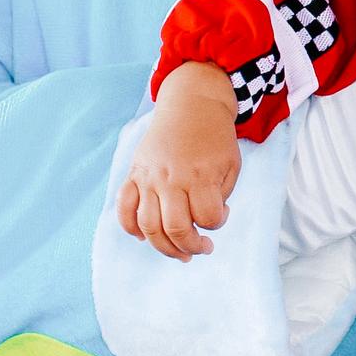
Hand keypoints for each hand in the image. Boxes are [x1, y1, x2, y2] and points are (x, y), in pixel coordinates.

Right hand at [118, 68, 244, 259]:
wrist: (192, 104)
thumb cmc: (215, 137)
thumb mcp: (231, 164)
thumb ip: (220, 196)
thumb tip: (204, 222)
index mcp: (200, 176)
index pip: (207, 218)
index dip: (217, 224)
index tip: (220, 214)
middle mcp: (171, 179)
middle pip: (175, 229)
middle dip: (190, 247)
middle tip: (200, 249)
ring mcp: (149, 178)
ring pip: (148, 226)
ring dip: (163, 246)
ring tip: (178, 251)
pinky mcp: (135, 174)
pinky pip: (124, 208)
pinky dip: (129, 226)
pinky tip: (143, 236)